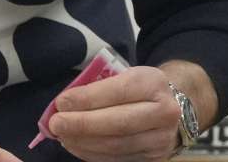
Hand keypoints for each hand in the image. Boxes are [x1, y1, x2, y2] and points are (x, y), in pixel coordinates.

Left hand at [47, 65, 180, 161]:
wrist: (171, 105)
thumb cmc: (137, 87)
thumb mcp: (123, 74)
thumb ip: (97, 86)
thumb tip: (63, 105)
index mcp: (152, 83)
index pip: (117, 92)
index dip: (87, 99)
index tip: (61, 103)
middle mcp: (164, 112)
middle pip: (118, 123)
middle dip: (82, 124)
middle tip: (55, 124)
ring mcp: (162, 139)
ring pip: (117, 145)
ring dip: (84, 143)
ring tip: (62, 136)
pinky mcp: (156, 158)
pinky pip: (118, 158)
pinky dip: (93, 154)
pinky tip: (77, 145)